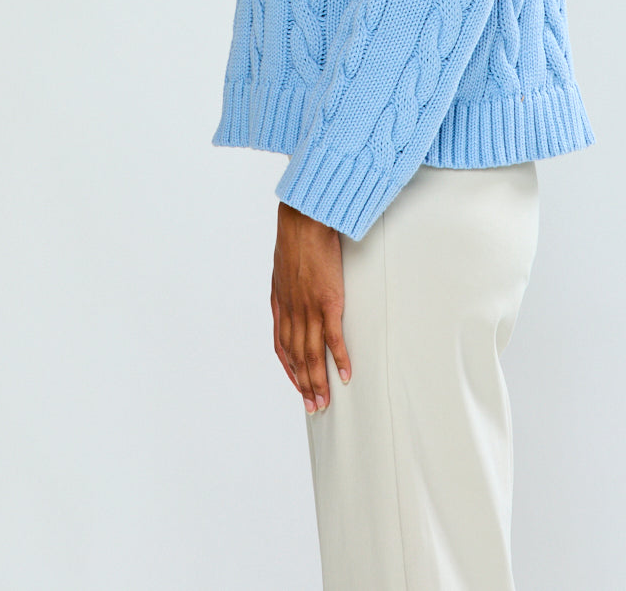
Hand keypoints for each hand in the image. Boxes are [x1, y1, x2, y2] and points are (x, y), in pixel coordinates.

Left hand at [271, 200, 351, 412]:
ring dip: (317, 381)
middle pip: (296, 356)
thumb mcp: (283, 265)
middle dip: (304, 384)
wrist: (304, 219)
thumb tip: (291, 291)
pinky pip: (332, 338)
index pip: (281, 345)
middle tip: (312, 407)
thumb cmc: (296, 236)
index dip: (289, 368)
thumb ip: (286, 285)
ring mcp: (309, 308)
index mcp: (280, 303)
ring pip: (311, 354)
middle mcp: (292, 310)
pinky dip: (338, 360)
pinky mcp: (328, 301)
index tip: (297, 384)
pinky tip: (344, 376)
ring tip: (324, 402)